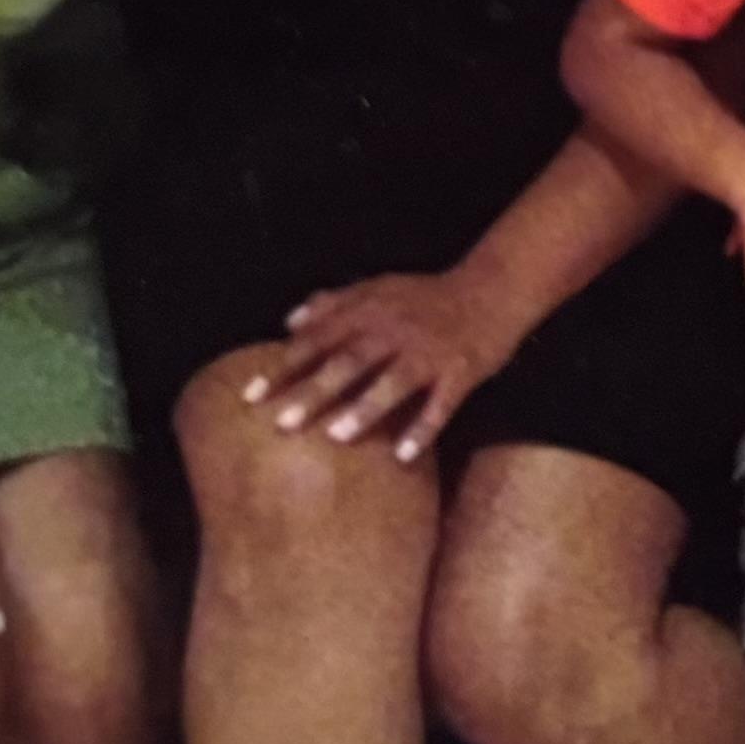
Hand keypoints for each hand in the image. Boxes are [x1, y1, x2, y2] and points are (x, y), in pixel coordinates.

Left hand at [251, 263, 521, 461]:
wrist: (493, 289)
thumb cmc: (429, 296)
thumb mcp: (381, 287)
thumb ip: (334, 303)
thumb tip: (289, 321)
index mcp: (372, 310)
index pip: (319, 339)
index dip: (284, 367)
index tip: (251, 397)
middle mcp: (397, 330)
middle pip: (351, 361)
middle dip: (316, 391)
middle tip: (283, 423)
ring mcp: (431, 351)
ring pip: (395, 381)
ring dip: (367, 408)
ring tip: (337, 436)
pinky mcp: (461, 371)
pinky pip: (441, 404)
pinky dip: (423, 428)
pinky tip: (404, 456)